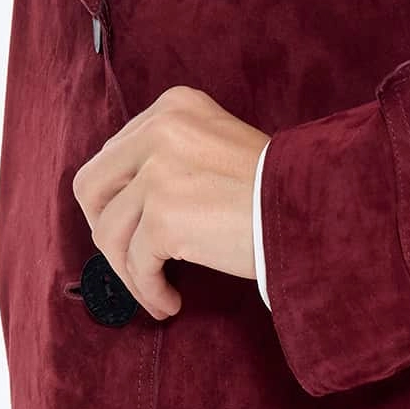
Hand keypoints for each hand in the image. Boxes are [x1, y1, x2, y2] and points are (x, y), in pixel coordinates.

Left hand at [72, 85, 267, 318]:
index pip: (113, 155)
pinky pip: (135, 264)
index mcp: (172, 107)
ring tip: (159, 292)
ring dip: (129, 272)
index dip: (116, 201)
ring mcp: (158, 172)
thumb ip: (168, 158)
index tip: (134, 232)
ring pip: (108, 233)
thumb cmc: (276, 190)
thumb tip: (120, 205)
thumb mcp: (216, 148)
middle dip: (105, 232)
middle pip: (91, 187)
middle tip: (131, 262)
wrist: (318, 209)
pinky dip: (149, 290)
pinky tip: (171, 302)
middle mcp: (159, 129)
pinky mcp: (162, 215)